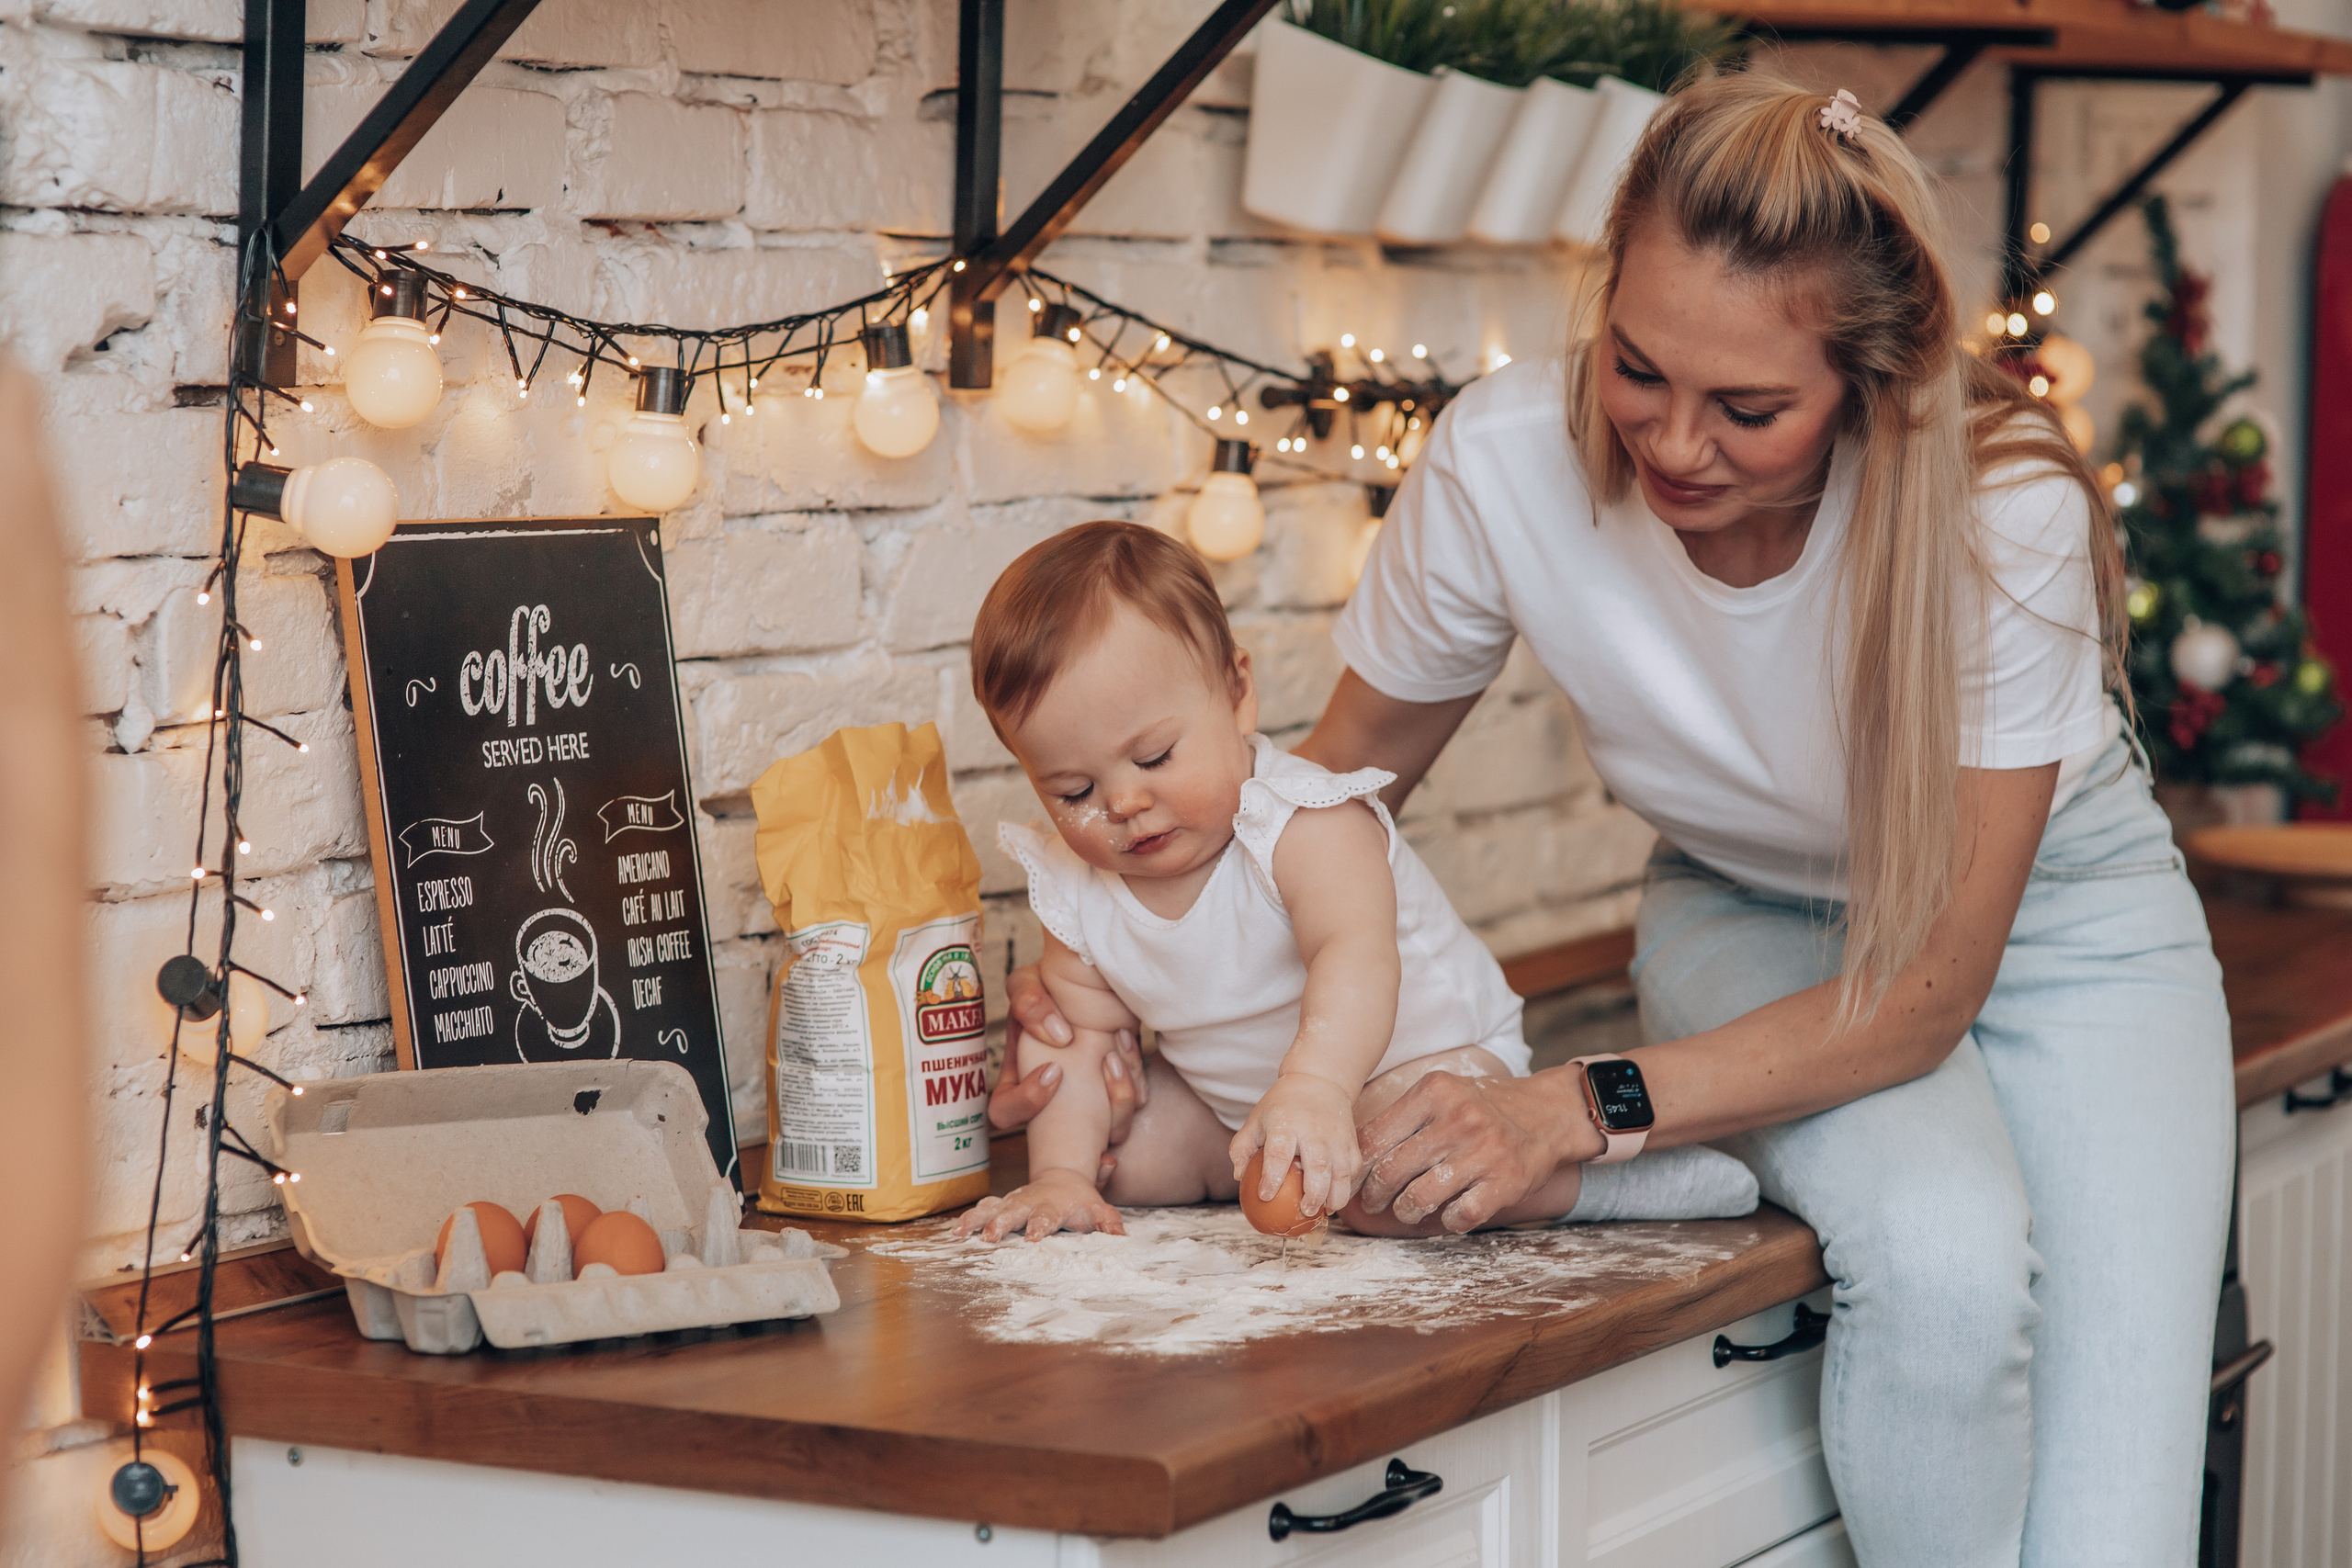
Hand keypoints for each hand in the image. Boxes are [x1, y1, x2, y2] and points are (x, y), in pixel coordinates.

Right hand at [955, 1167, 1125, 1242]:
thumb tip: (1121, 1237)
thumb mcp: (1098, 1210)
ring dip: (978, 1220)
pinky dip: (969, 1218)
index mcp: (1053, 1205)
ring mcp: (1013, 1202)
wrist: (1063, 1178)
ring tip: (962, 1232)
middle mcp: (1029, 1202)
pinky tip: (955, 1231)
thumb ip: (1109, 1223)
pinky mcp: (1000, 1205)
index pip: (1046, 1216)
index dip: (1039, 1226)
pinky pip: (982, 1209)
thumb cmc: (1081, 1200)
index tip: (1032, 1238)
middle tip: (989, 1237)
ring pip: (992, 1208)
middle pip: (1013, 1211)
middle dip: (1001, 1223)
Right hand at [987, 963, 1146, 1140]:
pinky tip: (1138, 1081)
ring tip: (1124, 1064)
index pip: (1005, 1111)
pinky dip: (1133, 1100)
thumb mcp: (1029, 985)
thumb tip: (1057, 1034)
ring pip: (1097, 1135)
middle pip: (1056, 1139)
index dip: (1027, 1101)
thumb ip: (1029, 1001)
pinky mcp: (1110, 1100)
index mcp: (1016, 1078)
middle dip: (1083, 1119)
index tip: (1055, 1069)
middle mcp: (1048, 1102)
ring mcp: (1080, 1106)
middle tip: (1106, 1070)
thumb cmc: (1051, 989)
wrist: (1089, 987)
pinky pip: (1121, 1121)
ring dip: (1117, 1108)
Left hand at [1230, 1071, 1363, 1218]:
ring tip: (1325, 1212)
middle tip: (1305, 1212)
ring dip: (1335, 1198)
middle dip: (1313, 1196)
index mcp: (1285, 1124)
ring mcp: (1336, 1136)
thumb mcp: (1256, 1120)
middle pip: (1318, 1167)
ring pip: (1342, 1172)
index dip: (1272, 1178)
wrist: (1318, 1081)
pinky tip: (1334, 1200)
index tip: (1265, 1196)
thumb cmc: (1281, 1107)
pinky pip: (1352, 1169)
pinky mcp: (1351, 1140)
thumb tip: (1240, 1179)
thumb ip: (1242, 1148)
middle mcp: (1313, 1130)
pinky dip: (1346, 1188)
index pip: (1278, 1154)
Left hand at [1355, 1068, 1597, 1233]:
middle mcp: (1458, 1119)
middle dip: (1375, 1195)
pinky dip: (1448, 1222)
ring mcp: (1483, 1152)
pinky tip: (1448, 1213)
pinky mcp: (1506, 1182)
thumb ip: (1403, 1119)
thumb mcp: (1443, 1094)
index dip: (1356, 1169)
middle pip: (1391, 1171)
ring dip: (1406, 1211)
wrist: (1549, 1113)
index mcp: (1434, 1092)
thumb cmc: (1483, 1107)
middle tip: (1374, 1202)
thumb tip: (1354, 1160)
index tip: (1352, 1183)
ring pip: (1419, 1198)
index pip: (1374, 1138)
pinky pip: (1459, 1216)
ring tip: (1407, 1210)